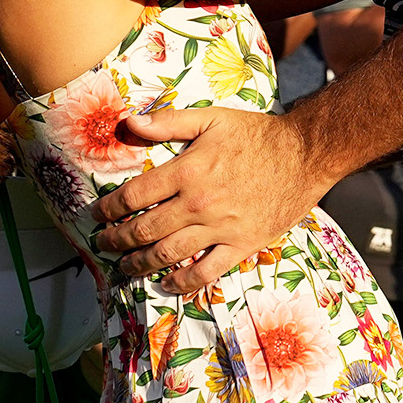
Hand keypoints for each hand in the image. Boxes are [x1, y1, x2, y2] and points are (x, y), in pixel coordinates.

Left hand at [92, 107, 329, 294]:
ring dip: (140, 263)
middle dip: (117, 239)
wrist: (304, 155)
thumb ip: (168, 122)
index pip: (134, 196)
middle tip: (103, 242)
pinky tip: (167, 283)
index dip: (110, 208)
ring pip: (168, 255)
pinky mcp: (241, 246)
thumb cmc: (256, 134)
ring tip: (124, 266)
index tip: (99, 214)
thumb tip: (128, 123)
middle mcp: (198, 205)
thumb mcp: (211, 119)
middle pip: (144, 230)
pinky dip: (182, 282)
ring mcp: (220, 229)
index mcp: (187, 172)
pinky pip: (205, 272)